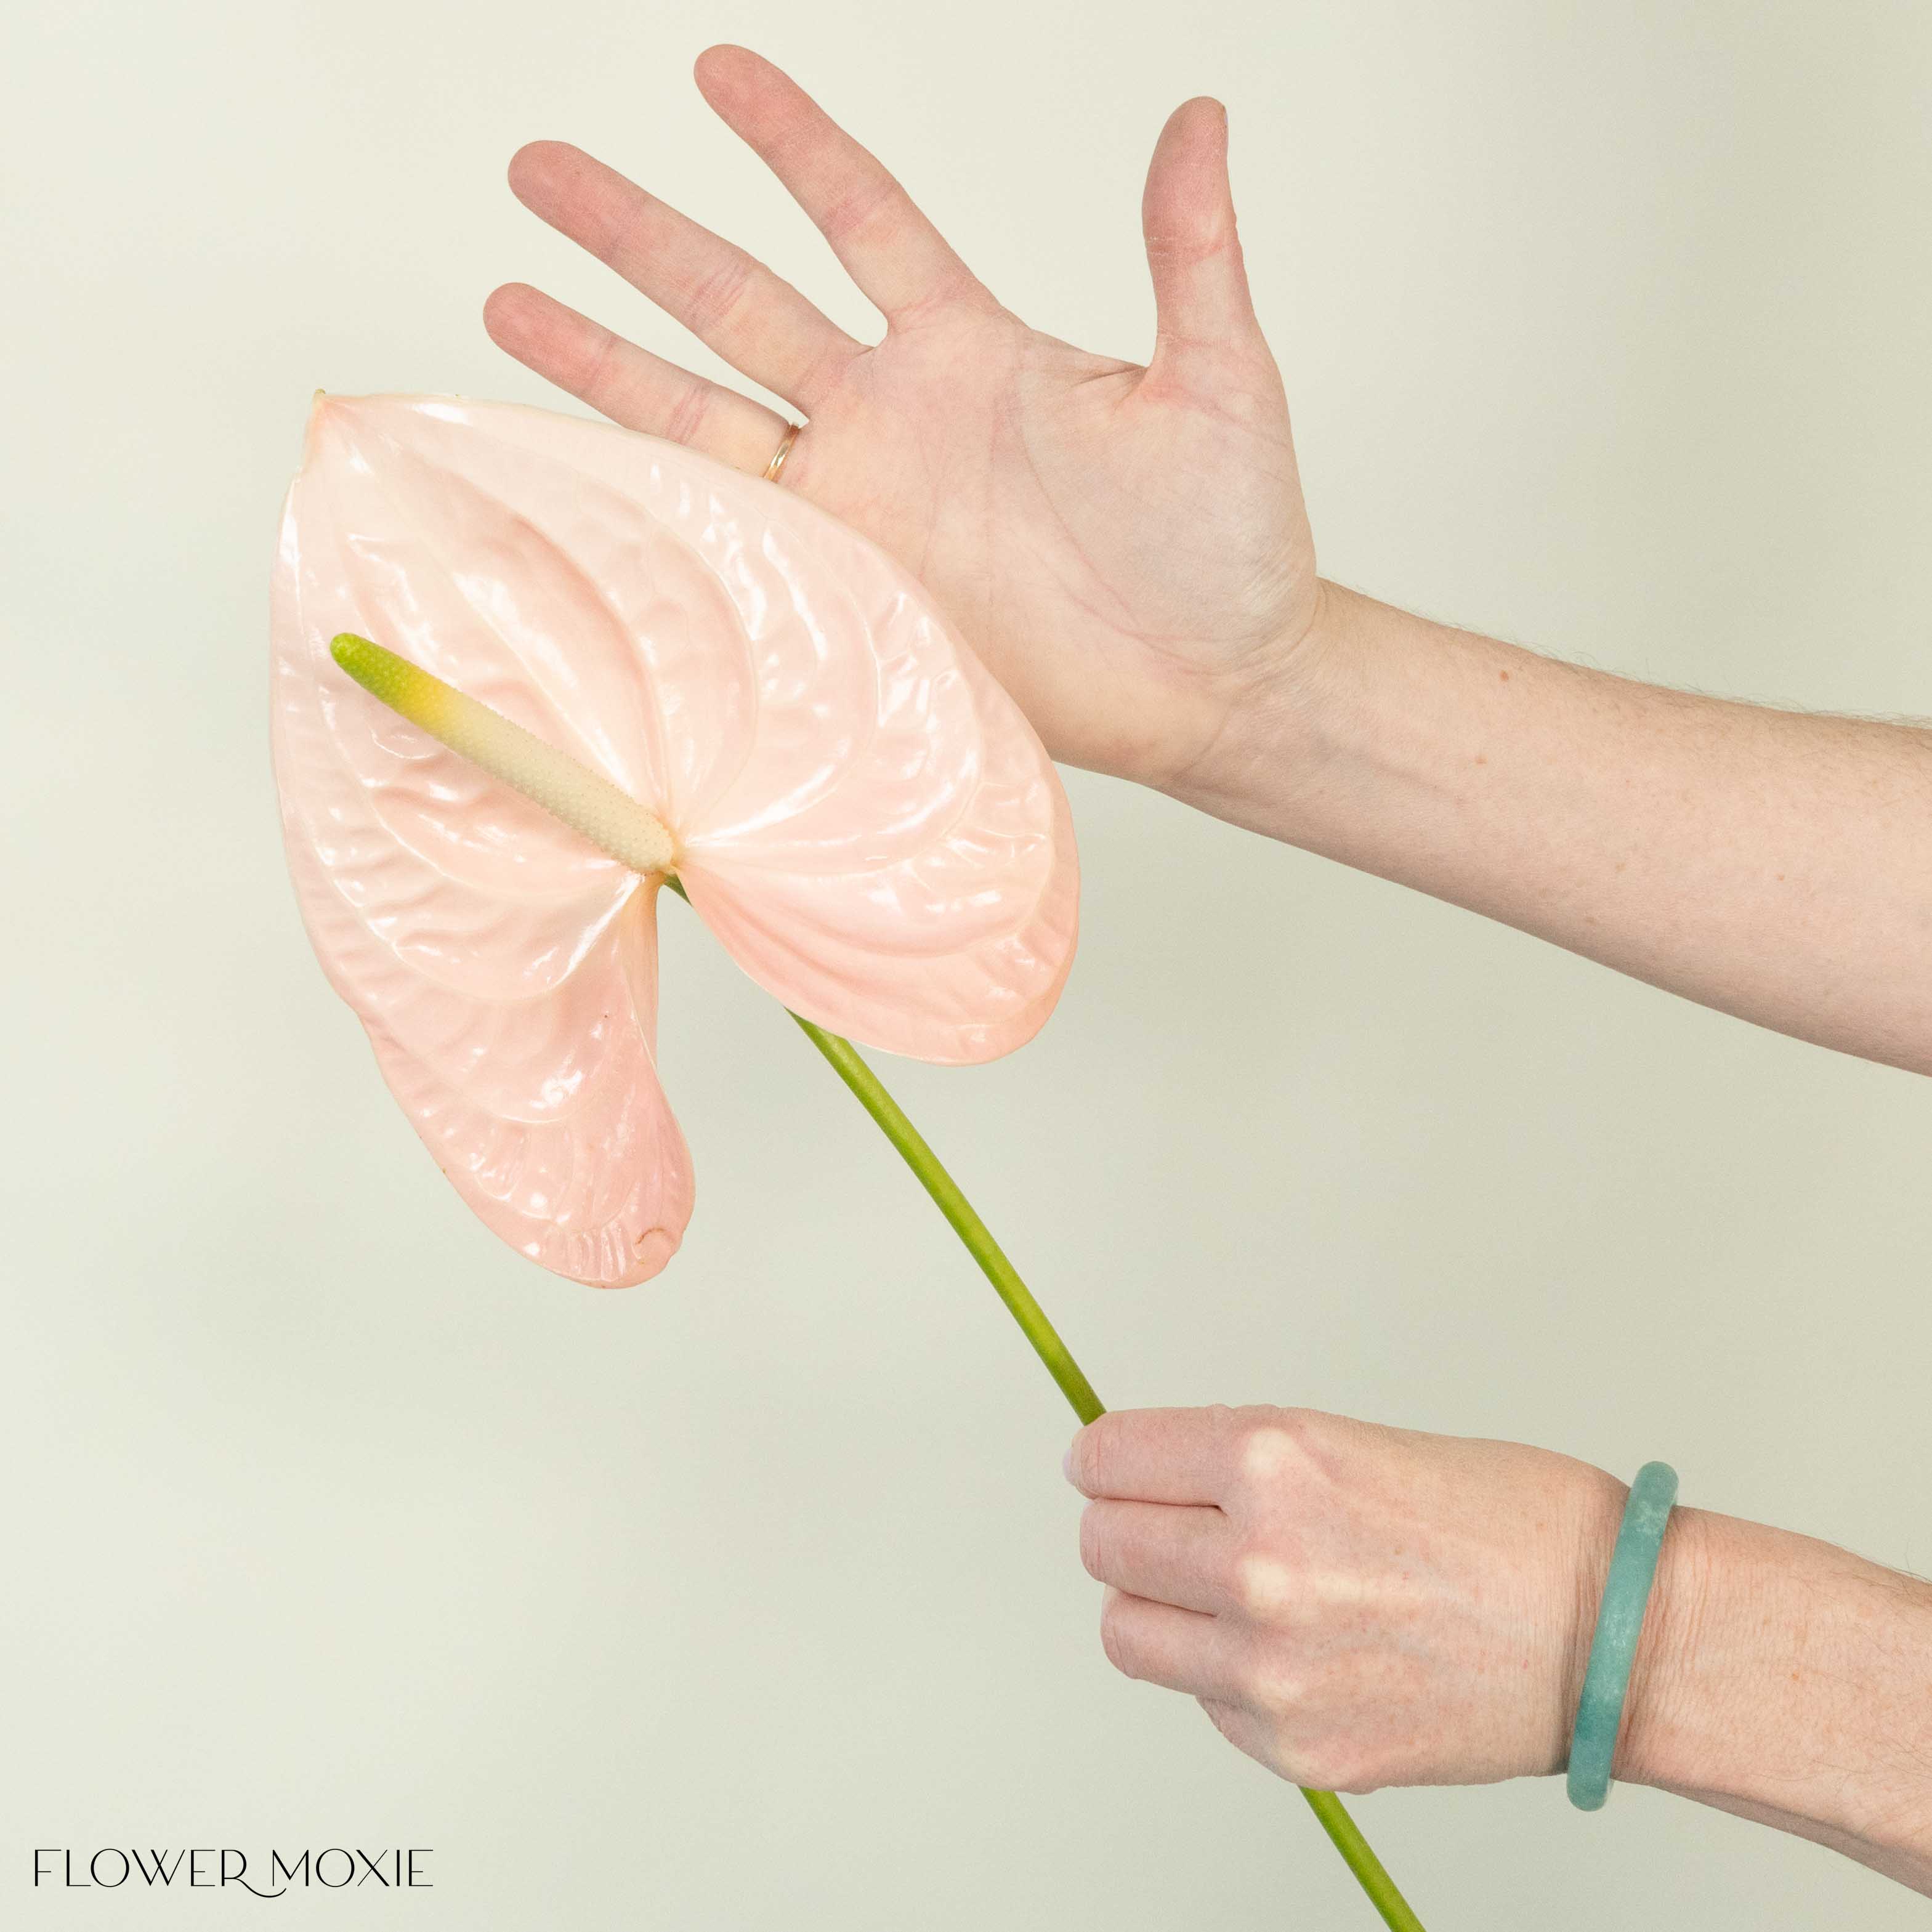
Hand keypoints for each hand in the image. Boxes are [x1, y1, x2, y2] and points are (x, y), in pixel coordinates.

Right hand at [484, 45, 1318, 792]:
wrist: (1214, 682)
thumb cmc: (1229, 539)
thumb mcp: (1218, 379)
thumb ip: (1190, 252)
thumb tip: (1201, 117)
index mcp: (970, 349)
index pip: (859, 218)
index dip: (790, 143)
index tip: (715, 70)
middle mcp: (894, 420)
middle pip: (739, 305)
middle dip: (638, 238)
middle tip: (538, 169)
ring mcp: (865, 509)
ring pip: (705, 416)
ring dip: (606, 362)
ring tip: (505, 300)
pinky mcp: (854, 595)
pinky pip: (738, 539)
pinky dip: (659, 508)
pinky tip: (578, 468)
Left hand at [1064, 1403, 1626, 1792]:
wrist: (1611, 1634)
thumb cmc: (1508, 1525)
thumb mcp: (1347, 1443)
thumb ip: (1240, 1467)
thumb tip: (1146, 1479)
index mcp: (1270, 1460)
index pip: (1106, 1458)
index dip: (1108, 1462)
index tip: (1113, 1468)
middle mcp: (1256, 1560)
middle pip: (1102, 1545)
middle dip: (1129, 1530)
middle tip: (1174, 1529)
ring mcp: (1270, 1665)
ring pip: (1127, 1631)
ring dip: (1162, 1608)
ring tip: (1229, 1595)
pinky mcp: (1296, 1748)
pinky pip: (1203, 1702)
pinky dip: (1229, 1678)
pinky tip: (1303, 1652)